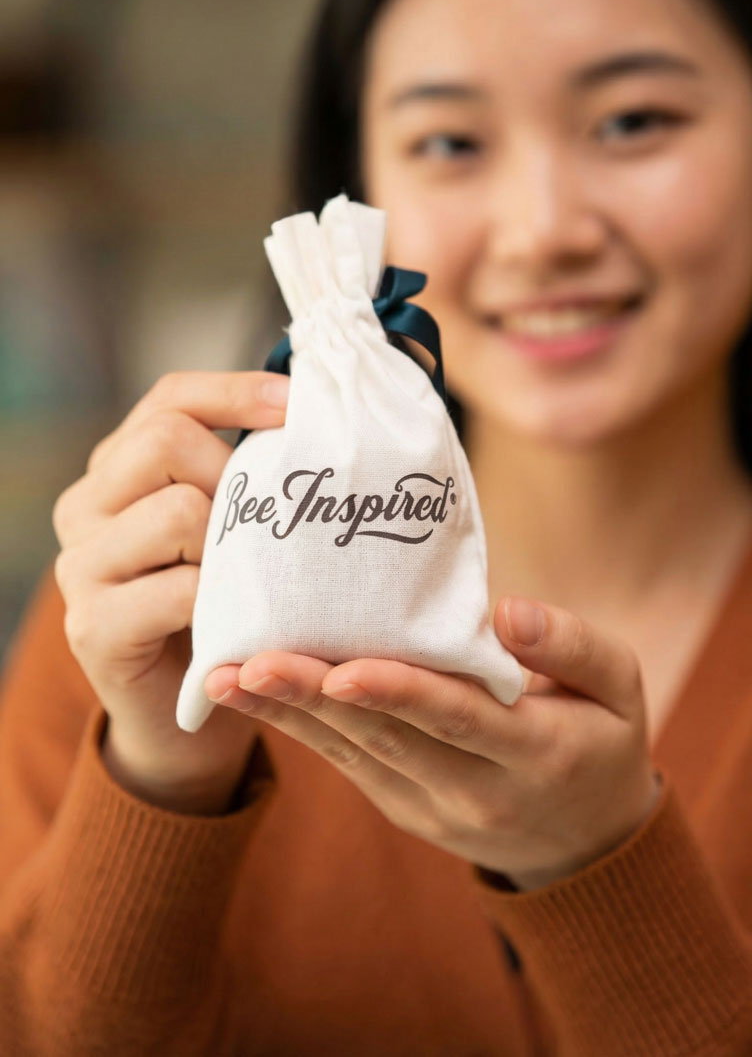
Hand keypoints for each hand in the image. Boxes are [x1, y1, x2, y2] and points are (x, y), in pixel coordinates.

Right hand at [52, 369, 289, 813]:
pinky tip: (241, 620)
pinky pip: (178, 589)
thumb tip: (317, 411)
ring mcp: (80, 567)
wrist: (185, 710)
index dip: (239, 393)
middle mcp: (85, 507)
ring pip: (177, 509)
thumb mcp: (230, 526)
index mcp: (117, 468)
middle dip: (237, 473)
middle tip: (275, 521)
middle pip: (167, 440)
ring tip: (255, 578)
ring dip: (235, 545)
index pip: (171, 398)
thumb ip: (247, 472)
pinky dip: (223, 602)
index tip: (302, 407)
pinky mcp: (93, 627)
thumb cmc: (221, 604)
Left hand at [203, 595, 661, 887]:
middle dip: (311, 700)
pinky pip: (346, 763)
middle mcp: (474, 790)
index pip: (457, 719)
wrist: (586, 841)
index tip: (340, 670)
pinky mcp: (401, 806)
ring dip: (285, 716)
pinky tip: (250, 695)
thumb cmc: (603, 739)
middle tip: (244, 664)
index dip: (398, 693)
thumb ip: (571, 646)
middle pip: (385, 739)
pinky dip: (297, 728)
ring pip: (351, 755)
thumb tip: (506, 613)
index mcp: (534, 753)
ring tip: (222, 678)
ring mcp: (430, 806)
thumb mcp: (621, 686)